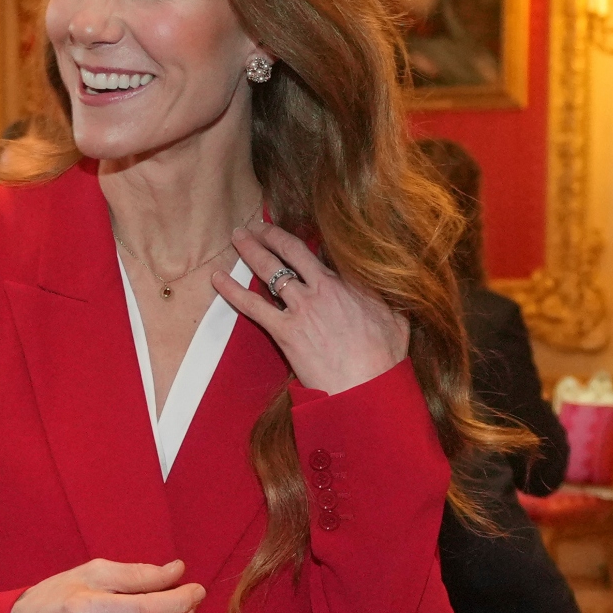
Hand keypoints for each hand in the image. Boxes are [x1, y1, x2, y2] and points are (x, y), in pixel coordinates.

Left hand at [213, 221, 408, 395]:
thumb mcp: (395, 317)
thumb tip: (391, 285)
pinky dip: (232, 290)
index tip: (291, 233)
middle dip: (271, 234)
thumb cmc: (385, 358)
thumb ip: (384, 296)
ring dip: (251, 250)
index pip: (321, 253)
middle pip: (291, 251)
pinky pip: (252, 305)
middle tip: (256, 225)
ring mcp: (301, 308)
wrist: (366, 386)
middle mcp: (321, 288)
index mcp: (349, 283)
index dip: (303, 239)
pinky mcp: (284, 330)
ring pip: (270, 270)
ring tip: (237, 236)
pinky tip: (217, 277)